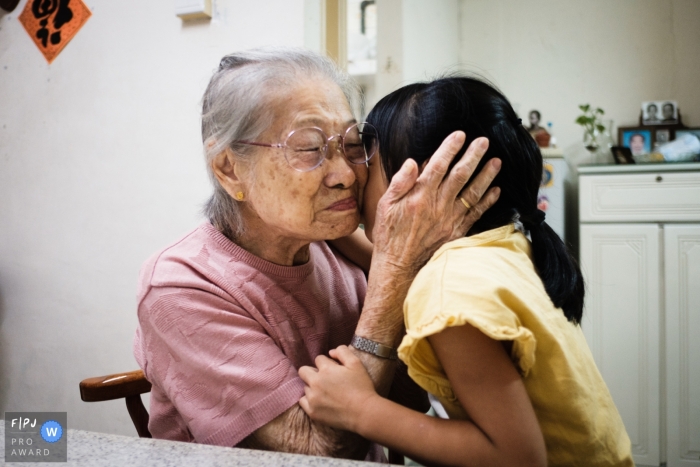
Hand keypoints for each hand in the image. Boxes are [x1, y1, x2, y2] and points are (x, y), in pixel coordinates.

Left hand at [299, 346, 377, 432]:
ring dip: (313, 387)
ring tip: (326, 393)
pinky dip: (309, 400)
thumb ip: (342, 352)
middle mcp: (315, 382)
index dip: (327, 363)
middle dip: (312, 372)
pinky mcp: (312, 412)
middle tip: (325, 379)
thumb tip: (330, 352)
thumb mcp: (356, 363)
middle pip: (303, 371)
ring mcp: (312, 398)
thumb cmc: (362, 387)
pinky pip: (302, 402)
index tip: (334, 370)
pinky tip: (320, 402)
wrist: (364, 413)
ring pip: (305, 387)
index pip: (318, 359)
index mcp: (326, 369)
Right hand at [371, 132, 500, 274]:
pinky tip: (496, 191)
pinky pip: (476, 214)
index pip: (438, 165)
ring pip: (472, 193)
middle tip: (484, 141)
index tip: (459, 135)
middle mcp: (438, 205)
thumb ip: (400, 182)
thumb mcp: (385, 206)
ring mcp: (450, 219)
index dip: (450, 148)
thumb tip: (413, 162)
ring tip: (496, 161)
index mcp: (420, 195)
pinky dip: (487, 202)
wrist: (398, 267)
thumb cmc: (389, 236)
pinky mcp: (456, 232)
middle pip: (460, 175)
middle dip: (473, 156)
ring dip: (486, 176)